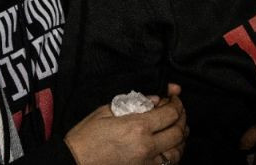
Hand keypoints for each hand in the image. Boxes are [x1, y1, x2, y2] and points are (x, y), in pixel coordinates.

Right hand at [64, 84, 187, 164]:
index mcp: (137, 127)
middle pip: (178, 133)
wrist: (73, 163)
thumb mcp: (107, 111)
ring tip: (178, 130)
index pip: (170, 114)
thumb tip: (155, 100)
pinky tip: (168, 148)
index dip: (177, 103)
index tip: (174, 97)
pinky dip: (171, 156)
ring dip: (181, 139)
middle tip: (178, 111)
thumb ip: (134, 103)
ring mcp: (145, 164)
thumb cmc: (86, 136)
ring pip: (176, 153)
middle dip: (182, 118)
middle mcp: (146, 147)